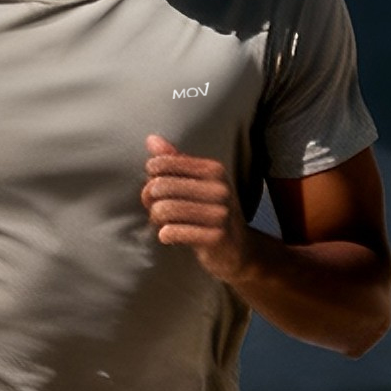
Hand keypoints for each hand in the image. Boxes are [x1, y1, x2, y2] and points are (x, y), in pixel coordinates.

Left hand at [142, 135, 251, 283]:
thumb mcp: (198, 184)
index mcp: (214, 170)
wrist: (240, 251)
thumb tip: (151, 139)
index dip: (150, 178)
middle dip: (150, 201)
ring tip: (162, 223)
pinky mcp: (215, 238)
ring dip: (156, 219)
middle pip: (160, 187)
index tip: (154, 190)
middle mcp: (219, 189)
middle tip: (154, 210)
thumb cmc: (212, 214)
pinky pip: (173, 232)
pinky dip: (165, 235)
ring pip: (164, 209)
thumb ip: (175, 161)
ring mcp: (219, 214)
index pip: (162, 164)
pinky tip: (169, 236)